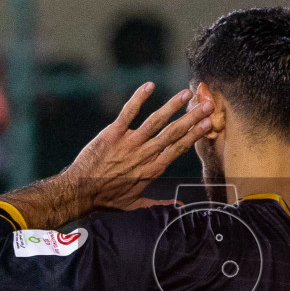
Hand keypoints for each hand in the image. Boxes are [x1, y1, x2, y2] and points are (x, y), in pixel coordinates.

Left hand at [66, 83, 212, 210]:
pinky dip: (139, 98)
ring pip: (156, 121)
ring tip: (187, 94)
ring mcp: (130, 143)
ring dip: (173, 106)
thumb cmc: (107, 198)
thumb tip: (177, 205)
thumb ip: (158, 203)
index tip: (209, 123)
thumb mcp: (135, 204)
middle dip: (193, 118)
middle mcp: (145, 154)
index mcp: (153, 169)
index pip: (179, 148)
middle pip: (174, 132)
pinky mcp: (113, 133)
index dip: (195, 134)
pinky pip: (128, 113)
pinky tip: (149, 85)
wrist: (81, 192)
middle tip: (208, 105)